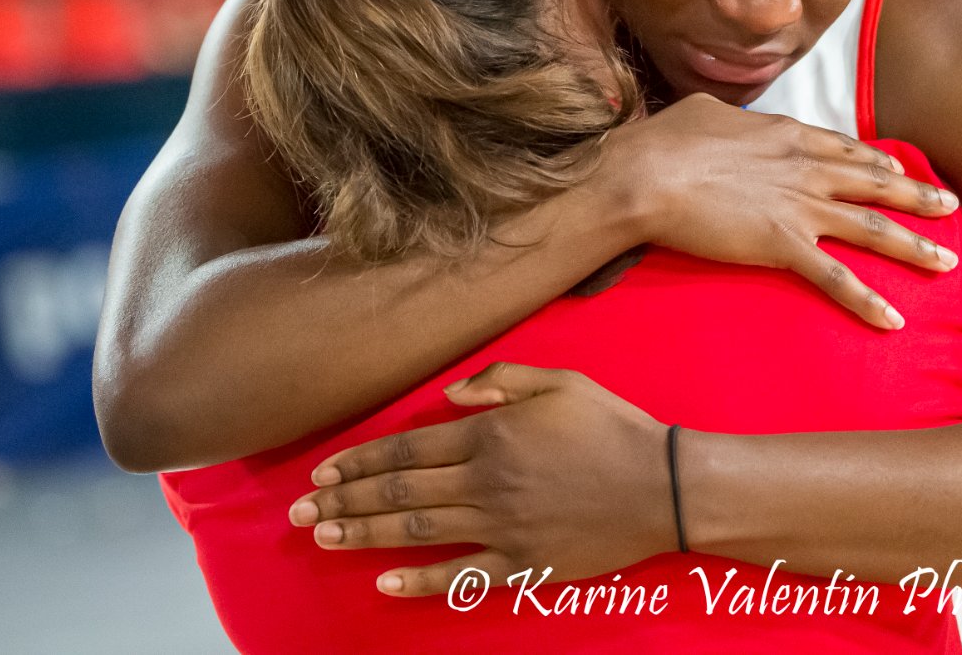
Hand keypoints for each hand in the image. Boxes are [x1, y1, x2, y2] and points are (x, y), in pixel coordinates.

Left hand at [288, 363, 672, 594]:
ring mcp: (501, 527)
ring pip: (418, 531)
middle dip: (344, 500)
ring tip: (323, 536)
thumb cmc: (613, 426)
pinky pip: (461, 577)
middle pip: (400, 492)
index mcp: (491, 434)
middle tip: (298, 511)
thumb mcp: (560, 381)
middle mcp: (486, 481)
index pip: (407, 449)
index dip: (359, 461)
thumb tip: (450, 392)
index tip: (321, 470)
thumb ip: (502, 378)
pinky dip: (421, 581)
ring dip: (365, 535)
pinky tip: (384, 582)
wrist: (663, 486)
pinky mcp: (521, 563)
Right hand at [597, 94, 959, 328]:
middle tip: (951, 207)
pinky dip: (866, 300)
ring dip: (914, 246)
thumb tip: (728, 118)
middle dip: (917, 198)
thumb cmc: (663, 141)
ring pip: (871, 229)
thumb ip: (732, 119)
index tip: (899, 172)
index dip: (876, 163)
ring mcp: (799, 207)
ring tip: (947, 261)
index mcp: (787, 134)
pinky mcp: (783, 245)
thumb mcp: (705, 111)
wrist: (645, 175)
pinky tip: (892, 319)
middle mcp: (805, 168)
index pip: (844, 149)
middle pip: (874, 185)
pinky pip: (835, 278)